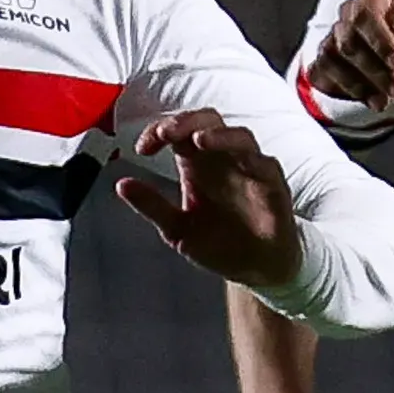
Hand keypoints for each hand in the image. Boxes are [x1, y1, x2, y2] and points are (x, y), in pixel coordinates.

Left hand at [119, 112, 301, 288]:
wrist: (255, 270)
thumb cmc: (220, 243)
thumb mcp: (177, 229)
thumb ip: (152, 206)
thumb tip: (120, 185)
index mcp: (197, 164)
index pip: (178, 132)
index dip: (159, 131)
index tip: (142, 148)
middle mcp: (223, 160)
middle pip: (208, 122)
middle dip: (186, 122)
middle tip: (166, 133)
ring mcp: (250, 171)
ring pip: (239, 136)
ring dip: (218, 135)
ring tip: (198, 140)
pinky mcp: (273, 188)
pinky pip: (266, 165)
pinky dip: (252, 159)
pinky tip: (239, 161)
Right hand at [307, 0, 393, 112]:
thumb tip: (392, 37)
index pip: (364, 14)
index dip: (379, 41)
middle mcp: (351, 11)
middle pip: (348, 42)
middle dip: (375, 71)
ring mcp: (338, 35)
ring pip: (331, 60)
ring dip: (359, 85)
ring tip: (386, 99)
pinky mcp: (331, 60)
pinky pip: (320, 73)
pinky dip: (341, 90)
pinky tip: (367, 98)